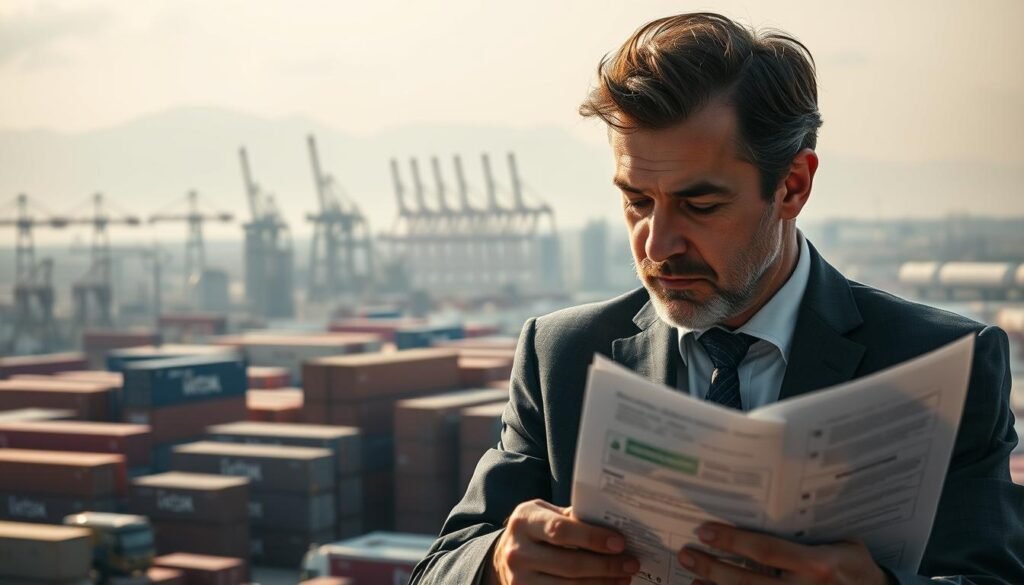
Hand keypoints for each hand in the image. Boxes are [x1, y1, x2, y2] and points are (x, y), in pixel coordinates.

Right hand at [488, 499, 639, 583]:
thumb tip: (611, 524)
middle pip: (570, 564)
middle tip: (631, 563)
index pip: (561, 531)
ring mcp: (520, 580)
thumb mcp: (544, 514)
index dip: (592, 538)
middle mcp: (518, 552)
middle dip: (606, 566)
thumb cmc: (534, 530)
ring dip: (602, 583)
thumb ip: (571, 517)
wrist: (504, 557)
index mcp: (524, 522)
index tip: (619, 543)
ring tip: (624, 577)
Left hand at [676, 522, 890, 584]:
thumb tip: (774, 504)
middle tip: (686, 554)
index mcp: (817, 564)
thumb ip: (810, 534)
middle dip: (713, 568)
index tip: (704, 531)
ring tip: (691, 579)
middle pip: (748, 582)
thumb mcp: (844, 544)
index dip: (732, 542)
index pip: (765, 551)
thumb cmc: (859, 568)